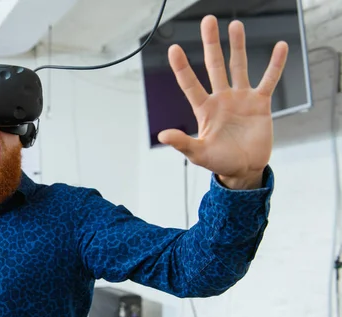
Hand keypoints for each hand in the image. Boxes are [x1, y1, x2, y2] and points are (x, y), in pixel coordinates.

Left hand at [158, 15, 288, 188]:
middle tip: (208, 21)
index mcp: (204, 109)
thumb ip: (183, 142)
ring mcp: (240, 99)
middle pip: (214, 65)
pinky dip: (275, 64)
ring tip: (235, 25)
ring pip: (238, 66)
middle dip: (211, 43)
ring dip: (238, 46)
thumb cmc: (219, 162)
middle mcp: (221, 99)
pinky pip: (269, 80)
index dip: (182, 67)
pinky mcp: (260, 103)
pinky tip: (281, 46)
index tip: (174, 49)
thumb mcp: (199, 153)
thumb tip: (162, 135)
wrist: (244, 169)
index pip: (190, 84)